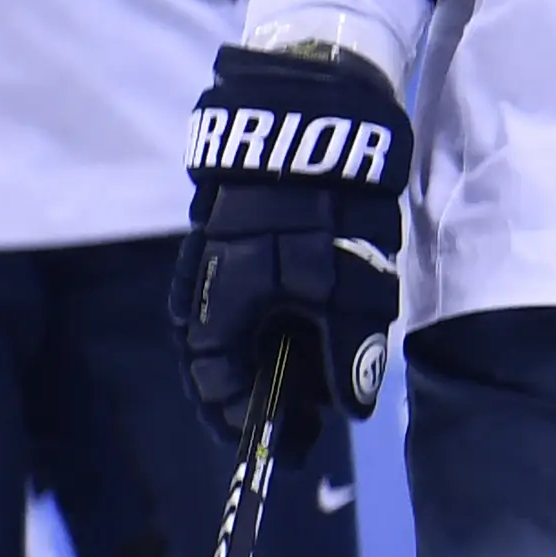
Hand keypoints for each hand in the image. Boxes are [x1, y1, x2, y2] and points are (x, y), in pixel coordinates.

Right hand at [170, 44, 411, 460]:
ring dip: (273, 354)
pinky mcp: (235, 229)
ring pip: (237, 326)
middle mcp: (204, 288)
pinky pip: (247, 292)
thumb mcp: (350, 290)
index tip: (294, 442)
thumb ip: (348, 354)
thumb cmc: (329, 210)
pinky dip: (275, 316)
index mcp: (219, 312)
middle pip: (226, 362)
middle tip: (311, 412)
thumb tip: (351, 406)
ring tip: (318, 370)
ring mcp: (215, 255)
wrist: (316, 114)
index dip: (256, 423)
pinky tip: (308, 318)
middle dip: (267, 391)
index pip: (220, 391)